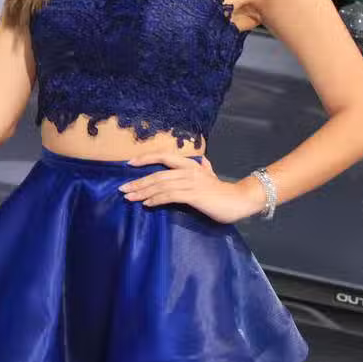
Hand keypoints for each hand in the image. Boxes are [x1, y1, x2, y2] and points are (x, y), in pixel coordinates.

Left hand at [120, 152, 266, 223]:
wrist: (240, 200)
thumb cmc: (224, 191)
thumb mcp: (213, 176)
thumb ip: (206, 169)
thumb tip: (204, 162)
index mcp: (191, 165)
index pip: (164, 157)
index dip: (146, 158)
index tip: (129, 163)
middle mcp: (189, 170)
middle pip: (158, 173)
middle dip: (138, 181)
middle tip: (122, 188)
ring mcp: (191, 182)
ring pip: (161, 185)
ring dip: (143, 192)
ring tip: (129, 197)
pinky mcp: (193, 195)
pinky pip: (170, 196)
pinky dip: (156, 199)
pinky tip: (147, 204)